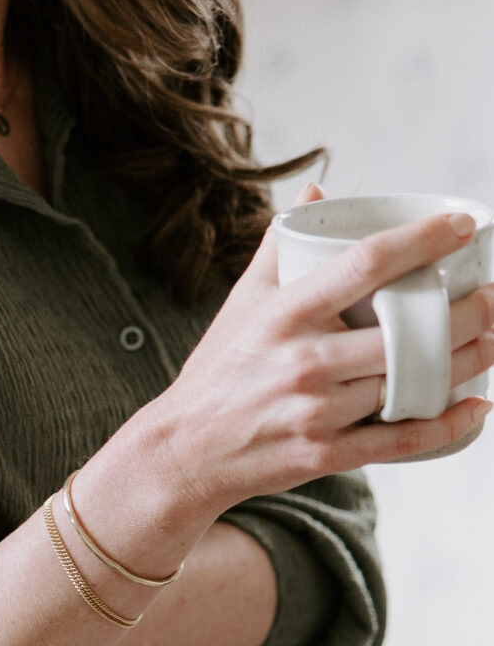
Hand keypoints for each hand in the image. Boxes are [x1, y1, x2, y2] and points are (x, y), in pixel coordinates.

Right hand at [96, 187, 493, 550]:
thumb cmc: (217, 370)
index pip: (365, 263)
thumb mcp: (241, 302)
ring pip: (412, 384)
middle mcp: (302, 361)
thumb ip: (280, 246)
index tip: (464, 225)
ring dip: (467, 364)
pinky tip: (476, 408)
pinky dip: (447, 425)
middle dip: (469, 312)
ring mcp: (315, 411)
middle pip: (408, 332)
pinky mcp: (324, 454)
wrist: (183, 452)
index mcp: (284, 313)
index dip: (423, 240)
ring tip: (493, 342)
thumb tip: (316, 192)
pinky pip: (401, 440)